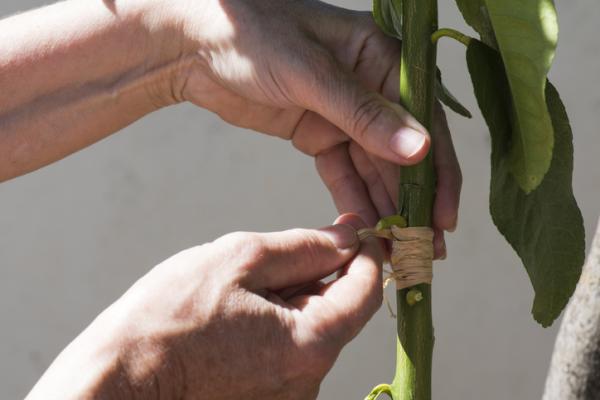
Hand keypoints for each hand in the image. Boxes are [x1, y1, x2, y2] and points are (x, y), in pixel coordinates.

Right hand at [27, 214, 382, 399]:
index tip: (356, 229)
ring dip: (292, 297)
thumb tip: (347, 237)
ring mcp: (288, 395)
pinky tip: (235, 315)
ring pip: (310, 328)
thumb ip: (303, 246)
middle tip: (275, 252)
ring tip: (239, 290)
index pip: (365, 292)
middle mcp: (307, 380)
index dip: (366, 254)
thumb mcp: (239, 259)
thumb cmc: (169, 318)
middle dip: (318, 273)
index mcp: (309, 345)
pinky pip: (288, 349)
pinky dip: (275, 322)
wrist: (121, 377)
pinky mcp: (268, 398)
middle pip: (337, 310)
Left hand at [163, 0, 460, 256]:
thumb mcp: (311, 73)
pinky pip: (344, 174)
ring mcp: (344, 114)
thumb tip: (421, 150)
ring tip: (399, 249)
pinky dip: (354, 201)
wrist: (196, 45)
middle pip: (403, 153)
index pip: (424, 120)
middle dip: (413, 201)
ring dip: (387, 208)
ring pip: (374, 169)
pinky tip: (365, 231)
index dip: (439, 172)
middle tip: (423, 247)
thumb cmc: (252, 36)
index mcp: (382, 59)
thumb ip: (364, 114)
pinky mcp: (318, 135)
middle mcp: (371, 88)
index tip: (444, 217)